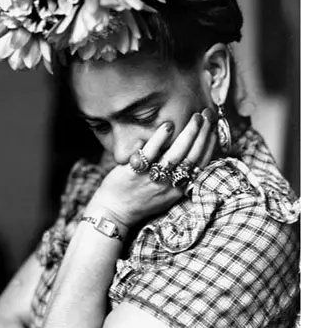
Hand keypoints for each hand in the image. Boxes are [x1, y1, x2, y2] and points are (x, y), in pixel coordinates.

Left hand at [87, 109, 217, 230]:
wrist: (114, 212)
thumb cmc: (139, 199)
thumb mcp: (165, 193)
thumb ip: (178, 176)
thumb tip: (191, 152)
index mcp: (179, 190)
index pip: (200, 165)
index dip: (209, 145)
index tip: (213, 127)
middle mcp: (169, 186)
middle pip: (192, 157)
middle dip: (203, 134)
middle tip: (207, 115)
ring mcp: (152, 179)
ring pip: (176, 155)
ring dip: (189, 134)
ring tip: (195, 117)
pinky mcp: (135, 173)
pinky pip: (150, 153)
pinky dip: (160, 139)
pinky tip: (168, 125)